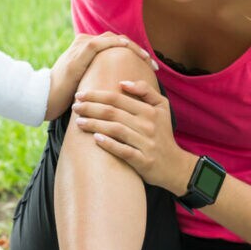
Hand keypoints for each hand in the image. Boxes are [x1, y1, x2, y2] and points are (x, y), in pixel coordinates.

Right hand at [46, 34, 156, 120]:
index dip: (134, 53)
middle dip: (137, 50)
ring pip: (112, 38)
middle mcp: (83, 43)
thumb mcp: (85, 85)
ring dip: (132, 47)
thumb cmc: (64, 96)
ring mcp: (79, 46)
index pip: (115, 45)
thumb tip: (118, 89)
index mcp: (86, 49)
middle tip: (153, 64)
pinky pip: (99, 43)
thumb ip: (99, 80)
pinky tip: (128, 50)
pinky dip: (115, 44)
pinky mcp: (77, 54)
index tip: (149, 67)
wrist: (42, 98)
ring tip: (147, 60)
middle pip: (117, 39)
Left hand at [71, 80, 194, 191]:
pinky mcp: (144, 161)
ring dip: (94, 125)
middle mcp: (148, 125)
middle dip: (90, 108)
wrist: (175, 166)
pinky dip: (109, 144)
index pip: (118, 98)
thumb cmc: (162, 133)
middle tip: (75, 107)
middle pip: (113, 113)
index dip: (97, 95)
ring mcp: (146, 143)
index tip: (80, 94)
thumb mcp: (162, 108)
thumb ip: (145, 91)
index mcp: (150, 110)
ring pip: (115, 130)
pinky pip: (124, 151)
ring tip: (78, 122)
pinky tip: (95, 139)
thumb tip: (123, 83)